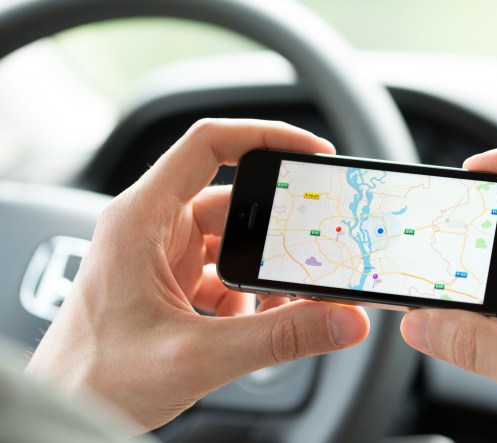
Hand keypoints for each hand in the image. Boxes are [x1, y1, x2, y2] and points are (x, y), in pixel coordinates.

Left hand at [25, 119, 368, 430]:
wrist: (62, 413)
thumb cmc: (92, 379)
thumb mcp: (196, 356)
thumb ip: (278, 337)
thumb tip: (341, 318)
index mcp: (141, 219)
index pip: (208, 146)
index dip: (264, 137)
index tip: (310, 153)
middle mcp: (151, 229)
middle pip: (233, 204)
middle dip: (276, 231)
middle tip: (314, 248)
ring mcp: (162, 258)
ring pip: (232, 244)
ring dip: (263, 271)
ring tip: (287, 299)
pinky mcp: (172, 286)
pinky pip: (225, 275)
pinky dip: (250, 296)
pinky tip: (256, 323)